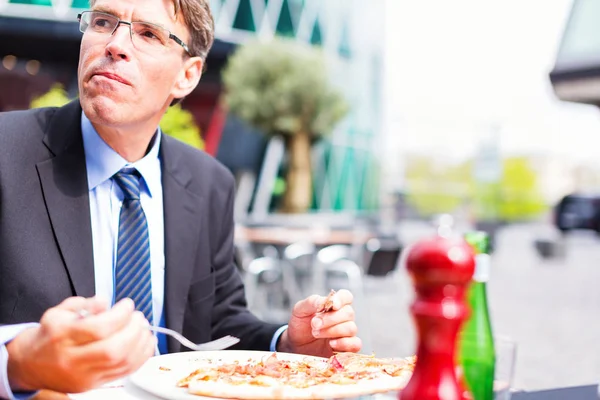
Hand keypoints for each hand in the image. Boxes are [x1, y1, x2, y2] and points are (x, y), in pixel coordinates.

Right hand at [7, 296, 155, 393]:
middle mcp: (72, 359)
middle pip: (112, 350)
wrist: (31, 364)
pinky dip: (140, 357)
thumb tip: (105, 301)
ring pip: (121, 364)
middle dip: (133, 330)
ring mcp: (84, 375)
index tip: (127, 304)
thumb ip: (84, 304)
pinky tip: (145, 343)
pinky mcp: (93, 385)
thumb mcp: (59, 312)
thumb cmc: (49, 336)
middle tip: (138, 317)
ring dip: (141, 343)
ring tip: (144, 328)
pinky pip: (124, 373)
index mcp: (62, 337)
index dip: (119, 315)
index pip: (97, 328)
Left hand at [278, 289, 360, 356]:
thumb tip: (324, 301)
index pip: (346, 296)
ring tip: (316, 333)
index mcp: (334, 305)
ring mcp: (346, 333)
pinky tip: (331, 344)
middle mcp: (343, 318)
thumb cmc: (300, 325)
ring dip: (332, 331)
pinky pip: (356, 344)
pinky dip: (344, 343)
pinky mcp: (346, 348)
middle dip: (330, 319)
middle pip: (349, 313)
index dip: (342, 299)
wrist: (296, 345)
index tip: (332, 305)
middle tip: (314, 324)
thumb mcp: (300, 310)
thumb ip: (311, 302)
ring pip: (351, 328)